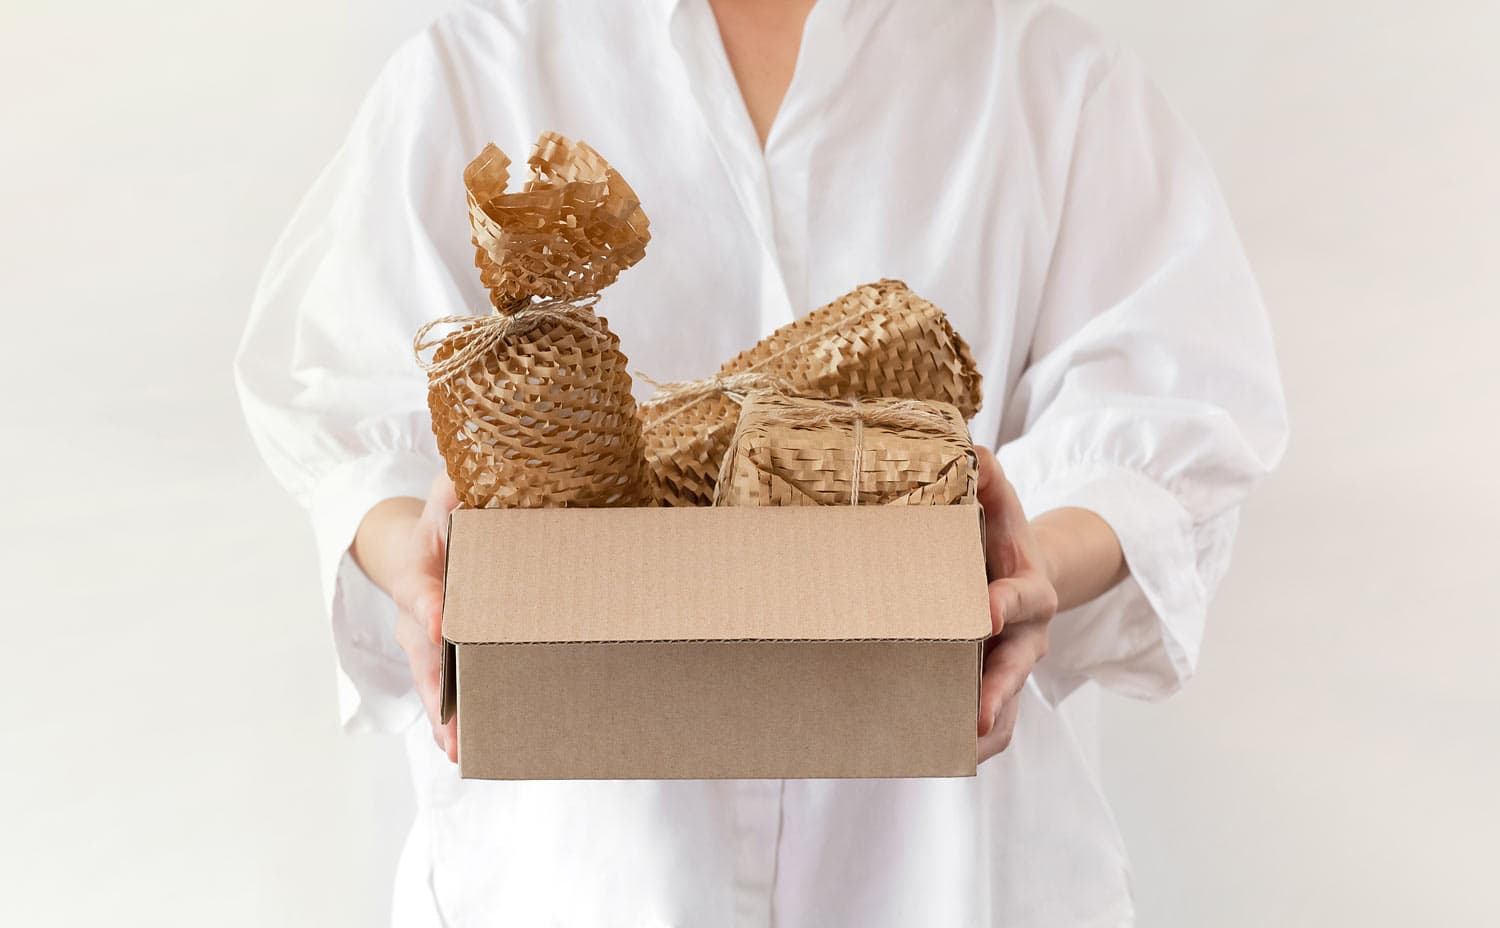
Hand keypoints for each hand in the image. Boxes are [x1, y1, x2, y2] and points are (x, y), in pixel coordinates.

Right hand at [355, 475, 460, 761]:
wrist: (412, 550)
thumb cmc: (441, 522)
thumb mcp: (446, 497)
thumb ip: (454, 490)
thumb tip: (466, 478)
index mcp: (418, 573)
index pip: (419, 591)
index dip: (427, 605)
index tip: (439, 619)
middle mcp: (415, 615)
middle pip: (422, 653)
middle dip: (435, 683)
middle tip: (449, 712)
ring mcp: (423, 645)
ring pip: (430, 684)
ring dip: (443, 717)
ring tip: (457, 749)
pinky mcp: (439, 663)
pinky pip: (442, 695)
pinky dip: (449, 723)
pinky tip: (463, 751)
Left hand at [975, 447, 1058, 761]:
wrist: (1022, 573)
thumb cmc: (1000, 537)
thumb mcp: (1000, 505)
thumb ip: (987, 480)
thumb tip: (969, 448)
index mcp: (1030, 587)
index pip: (1023, 597)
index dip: (1006, 605)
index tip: (985, 612)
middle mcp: (1027, 635)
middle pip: (1019, 667)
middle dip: (999, 690)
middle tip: (976, 713)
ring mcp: (1013, 666)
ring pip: (1009, 708)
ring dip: (987, 730)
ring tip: (955, 750)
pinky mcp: (995, 688)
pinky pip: (994, 725)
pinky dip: (975, 744)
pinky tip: (940, 756)